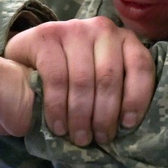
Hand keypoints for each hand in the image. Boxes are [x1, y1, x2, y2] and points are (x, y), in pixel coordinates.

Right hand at [4, 17, 154, 145]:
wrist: (28, 59)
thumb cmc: (74, 75)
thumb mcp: (102, 78)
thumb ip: (119, 89)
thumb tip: (130, 124)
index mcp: (123, 38)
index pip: (140, 65)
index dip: (137, 97)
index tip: (128, 125)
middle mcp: (101, 29)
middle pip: (109, 77)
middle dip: (105, 115)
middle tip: (99, 138)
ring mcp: (73, 29)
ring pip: (83, 80)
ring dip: (81, 116)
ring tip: (80, 137)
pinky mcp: (46, 36)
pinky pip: (56, 78)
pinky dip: (58, 107)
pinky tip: (59, 126)